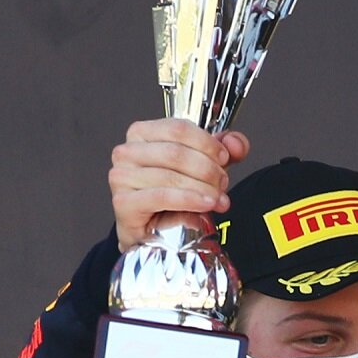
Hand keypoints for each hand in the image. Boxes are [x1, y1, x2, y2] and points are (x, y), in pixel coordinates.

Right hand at [108, 118, 250, 250]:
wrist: (150, 230)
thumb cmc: (171, 194)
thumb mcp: (202, 166)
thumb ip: (224, 151)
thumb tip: (235, 143)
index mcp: (142, 133)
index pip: (178, 128)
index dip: (207, 143)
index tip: (224, 158)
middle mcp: (127, 151)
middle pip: (176, 152)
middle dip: (208, 169)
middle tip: (223, 183)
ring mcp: (121, 177)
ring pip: (171, 175)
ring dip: (203, 188)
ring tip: (218, 199)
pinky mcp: (123, 202)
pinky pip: (162, 196)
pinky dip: (189, 200)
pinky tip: (205, 204)